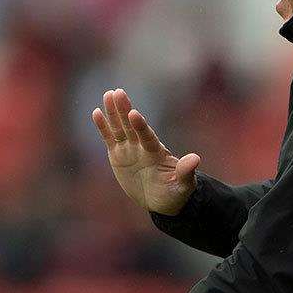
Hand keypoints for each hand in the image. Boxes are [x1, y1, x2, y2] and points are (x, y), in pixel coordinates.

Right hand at [92, 88, 201, 214]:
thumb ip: (185, 172)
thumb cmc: (175, 192)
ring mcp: (130, 149)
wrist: (161, 199)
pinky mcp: (118, 155)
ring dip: (113, 112)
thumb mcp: (182, 185)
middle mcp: (142, 146)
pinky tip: (96, 112)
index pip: (147, 136)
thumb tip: (195, 159)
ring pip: (119, 128)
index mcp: (157, 152)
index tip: (133, 113)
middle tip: (118, 92)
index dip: (140, 126)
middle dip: (124, 110)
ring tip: (108, 94)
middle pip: (131, 126)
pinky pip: (110, 139)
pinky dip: (103, 127)